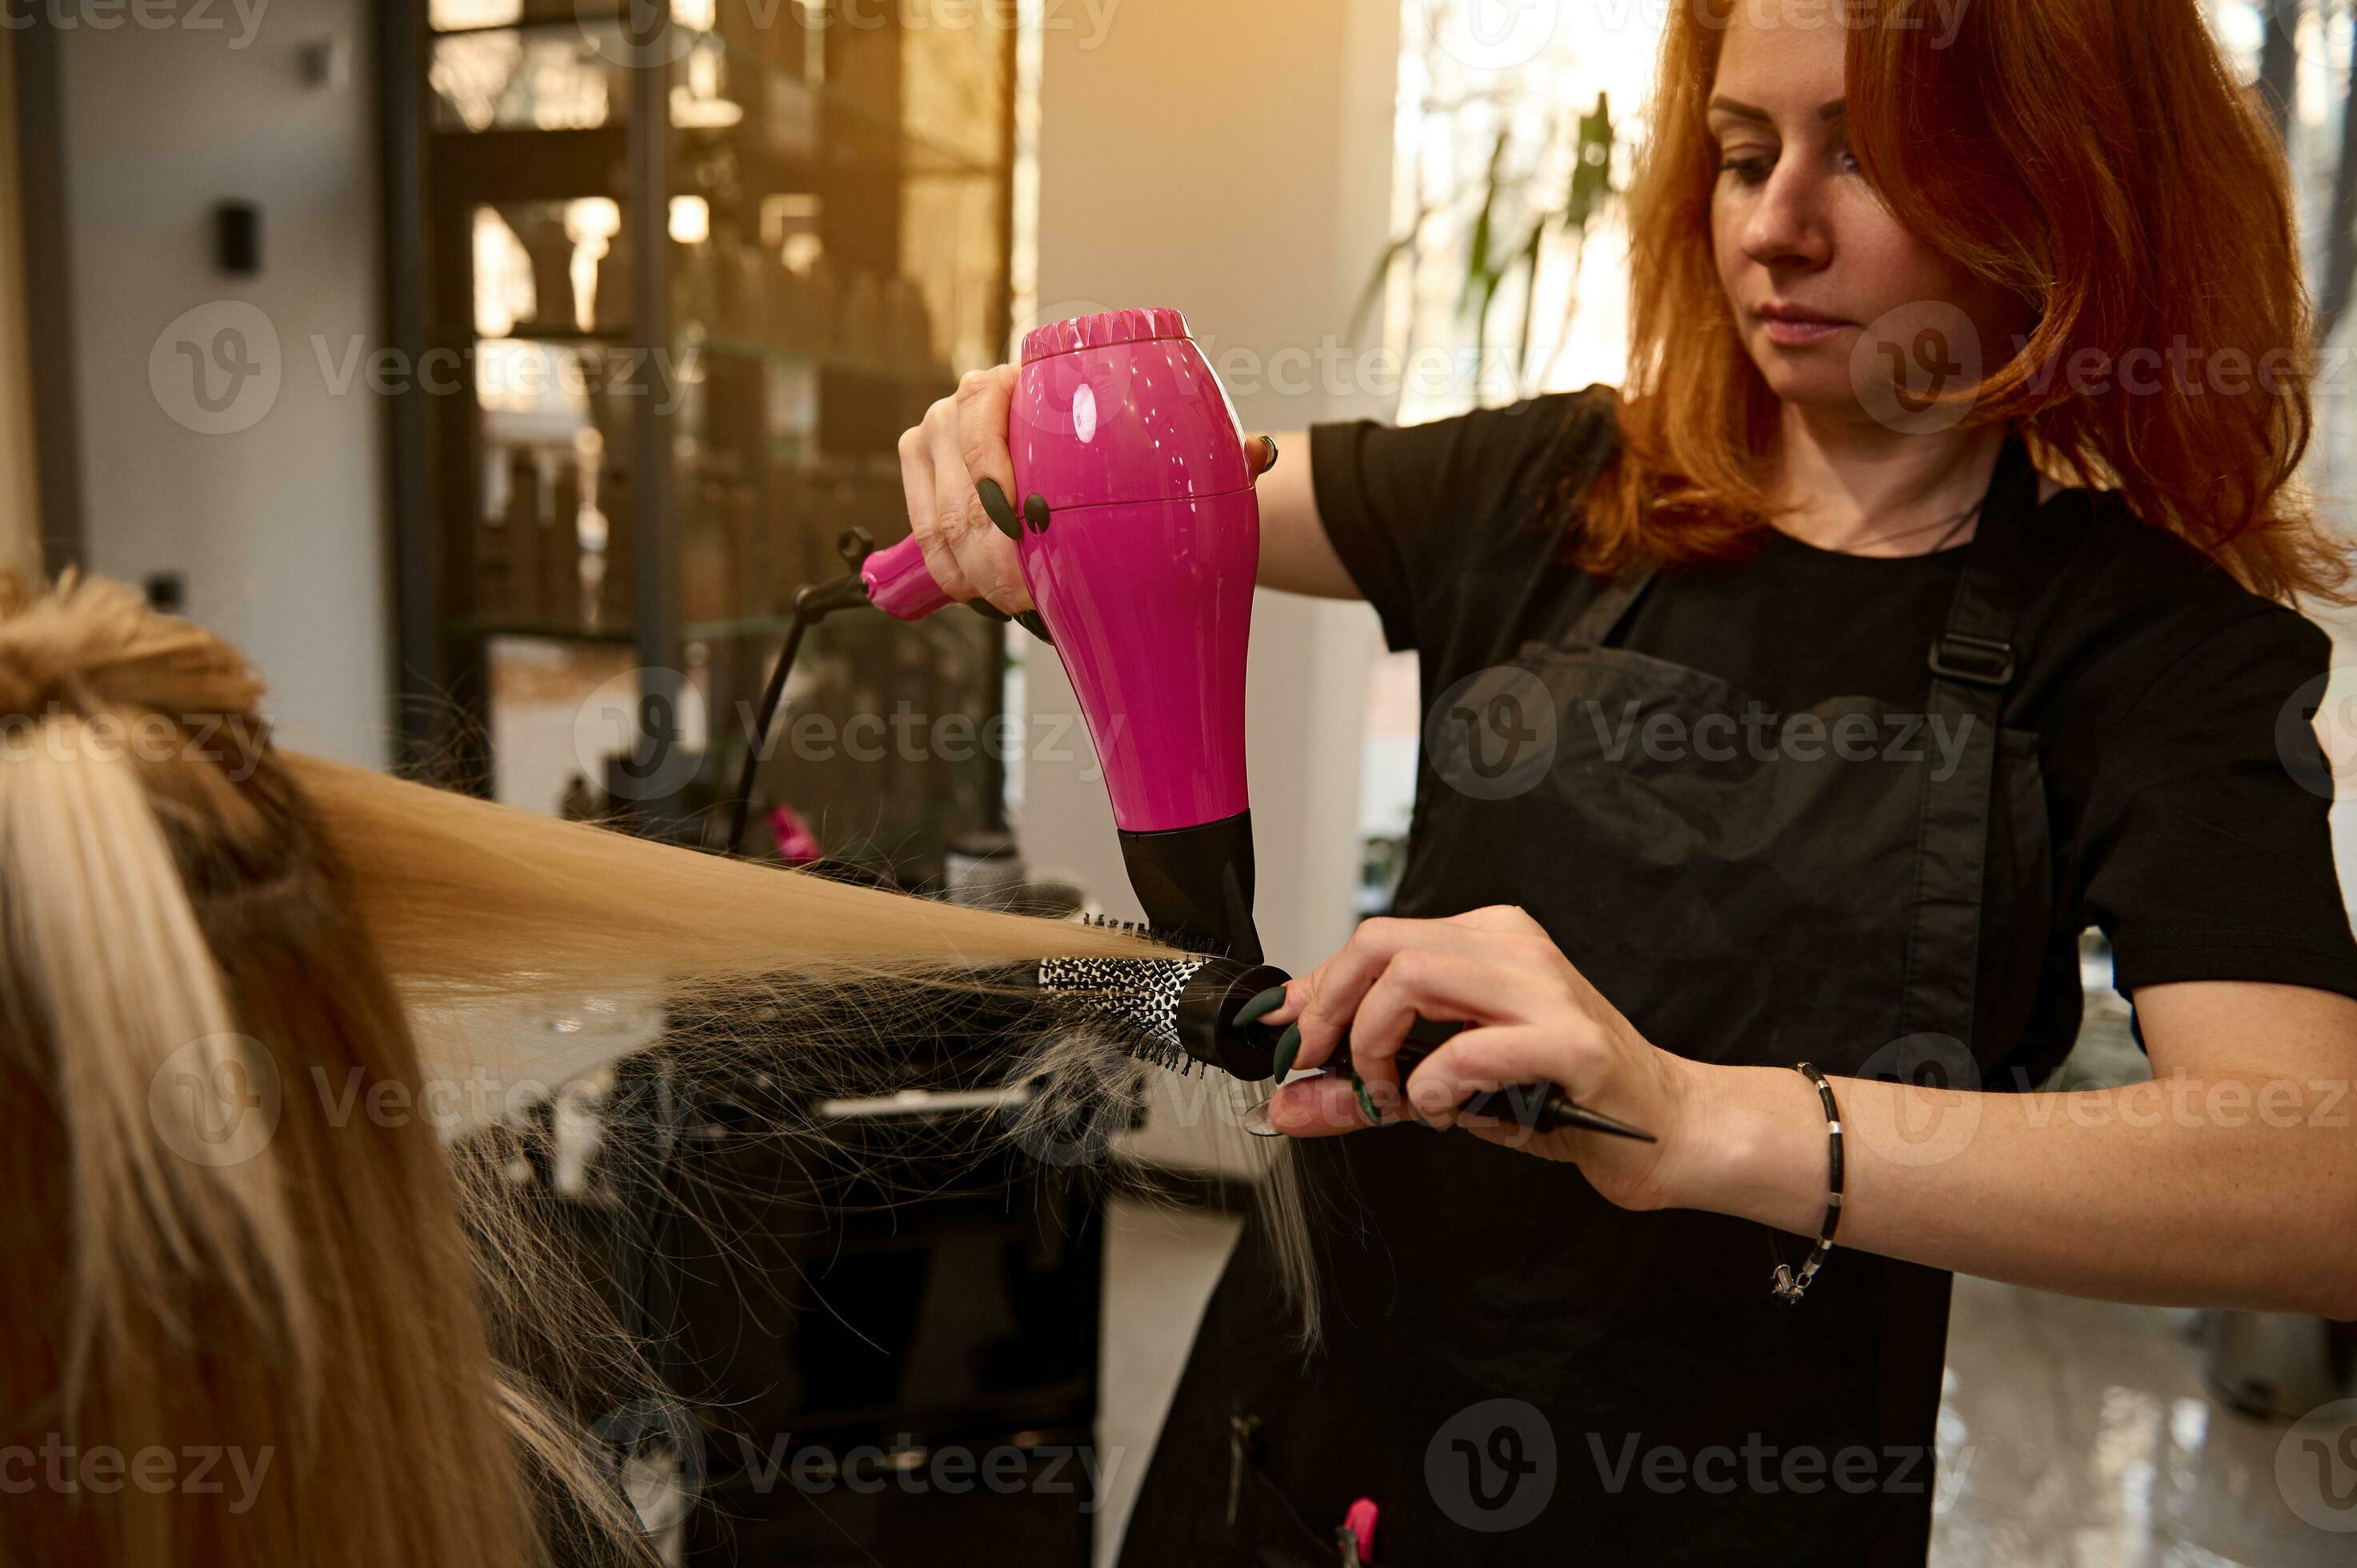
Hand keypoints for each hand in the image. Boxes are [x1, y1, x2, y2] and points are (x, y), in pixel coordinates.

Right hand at [894, 367, 1279, 618]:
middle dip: (989, 555)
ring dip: (970, 573)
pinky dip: (948, 574)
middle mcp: (970, 399)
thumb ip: (1216, 448)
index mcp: (1025, 376)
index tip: (1027, 535)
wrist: (1093, 457)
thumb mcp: (1172, 448)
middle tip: (1028, 598)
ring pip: (937, 517)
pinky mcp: (925, 476)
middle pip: (959, 484)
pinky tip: (982, 598)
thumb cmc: (1132, 450)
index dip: (995, 484)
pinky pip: (921, 532)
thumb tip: (1258, 453)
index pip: (982, 414)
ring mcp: (939, 437)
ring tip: (1014, 605)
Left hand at [1258, 905, 1707, 1211]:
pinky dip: (1432, 1087)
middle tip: (1324, 1067)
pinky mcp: (1569, 1040)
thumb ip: (1363, 1092)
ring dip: (1377, 1047)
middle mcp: (1512, 947)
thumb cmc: (1559, 1095)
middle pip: (1380, 943)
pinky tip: (1447, 1112)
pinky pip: (1465, 1049)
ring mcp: (1544, 987)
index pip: (1374, 940)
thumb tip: (1286, 1104)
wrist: (1662, 1125)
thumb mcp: (1445, 1088)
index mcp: (1486, 938)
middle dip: (1331, 1010)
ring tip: (1393, 1096)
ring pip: (1412, 979)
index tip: (1283, 1035)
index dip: (1314, 989)